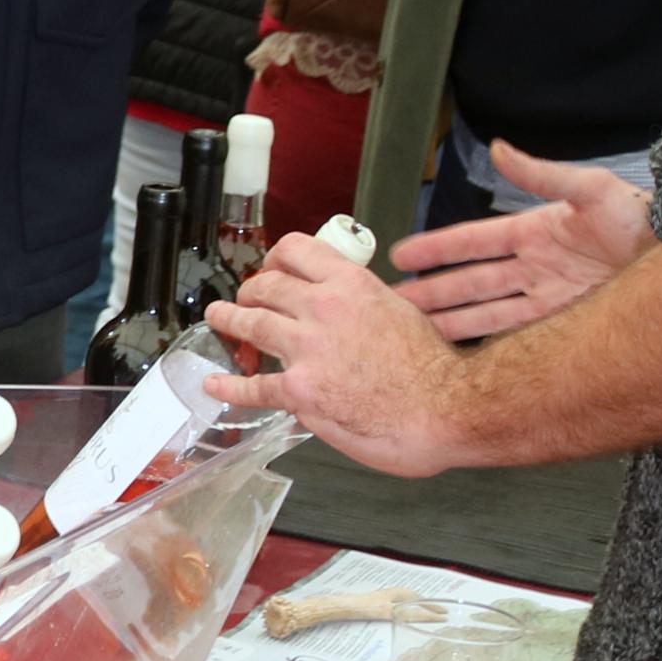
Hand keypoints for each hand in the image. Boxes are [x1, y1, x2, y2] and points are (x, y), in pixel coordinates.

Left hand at [199, 233, 471, 476]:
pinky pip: (255, 385)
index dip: (277, 257)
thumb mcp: (400, 312)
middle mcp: (323, 307)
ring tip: (219, 318)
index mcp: (351, 284)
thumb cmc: (433, 368)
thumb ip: (363, 306)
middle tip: (244, 297)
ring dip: (229, 319)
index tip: (271, 265)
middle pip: (267, 286)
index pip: (298, 251)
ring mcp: (306, 348)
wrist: (445, 409)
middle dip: (250, 290)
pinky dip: (230, 384)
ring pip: (251, 324)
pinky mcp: (300, 389)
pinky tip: (216, 383)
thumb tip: (343, 312)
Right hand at [393, 147, 656, 341]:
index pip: (473, 242)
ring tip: (416, 332)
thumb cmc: (642, 219)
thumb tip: (498, 147)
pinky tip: (465, 352)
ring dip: (451, 320)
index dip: (436, 248)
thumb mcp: (592, 190)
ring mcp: (550, 298)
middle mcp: (536, 267)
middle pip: (471, 282)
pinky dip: (489, 342)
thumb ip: (541, 173)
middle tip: (391, 303)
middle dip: (431, 291)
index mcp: (535, 232)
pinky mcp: (567, 325)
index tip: (399, 255)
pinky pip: (518, 335)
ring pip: (487, 312)